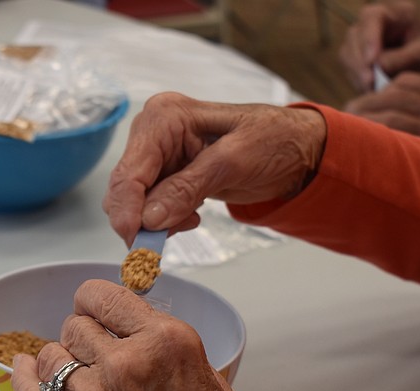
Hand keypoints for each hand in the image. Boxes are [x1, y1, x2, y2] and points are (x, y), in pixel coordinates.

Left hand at [11, 279, 272, 390]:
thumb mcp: (211, 377)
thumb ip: (169, 349)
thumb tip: (140, 332)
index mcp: (165, 341)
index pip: (104, 296)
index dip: (95, 301)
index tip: (95, 309)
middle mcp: (124, 362)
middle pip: (76, 325)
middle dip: (85, 336)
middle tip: (96, 351)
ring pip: (52, 355)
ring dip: (63, 360)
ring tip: (78, 374)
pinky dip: (25, 376)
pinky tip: (25, 367)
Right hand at [103, 92, 325, 245]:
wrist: (296, 150)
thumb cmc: (274, 141)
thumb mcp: (232, 162)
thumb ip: (188, 188)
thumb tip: (150, 217)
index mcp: (165, 117)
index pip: (130, 170)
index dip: (127, 210)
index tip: (136, 241)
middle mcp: (153, 133)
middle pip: (124, 188)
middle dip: (140, 219)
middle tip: (162, 243)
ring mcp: (159, 156)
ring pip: (133, 202)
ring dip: (155, 222)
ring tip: (192, 219)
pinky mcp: (167, 175)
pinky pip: (149, 207)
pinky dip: (164, 221)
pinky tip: (191, 216)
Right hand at [339, 0, 419, 91]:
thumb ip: (404, 58)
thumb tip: (377, 66)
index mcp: (396, 12)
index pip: (373, 17)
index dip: (369, 38)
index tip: (372, 61)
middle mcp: (374, 22)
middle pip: (355, 36)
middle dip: (360, 61)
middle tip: (369, 83)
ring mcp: (362, 39)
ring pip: (347, 53)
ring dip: (357, 73)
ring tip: (371, 90)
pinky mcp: (356, 57)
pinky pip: (348, 68)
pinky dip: (357, 80)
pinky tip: (369, 91)